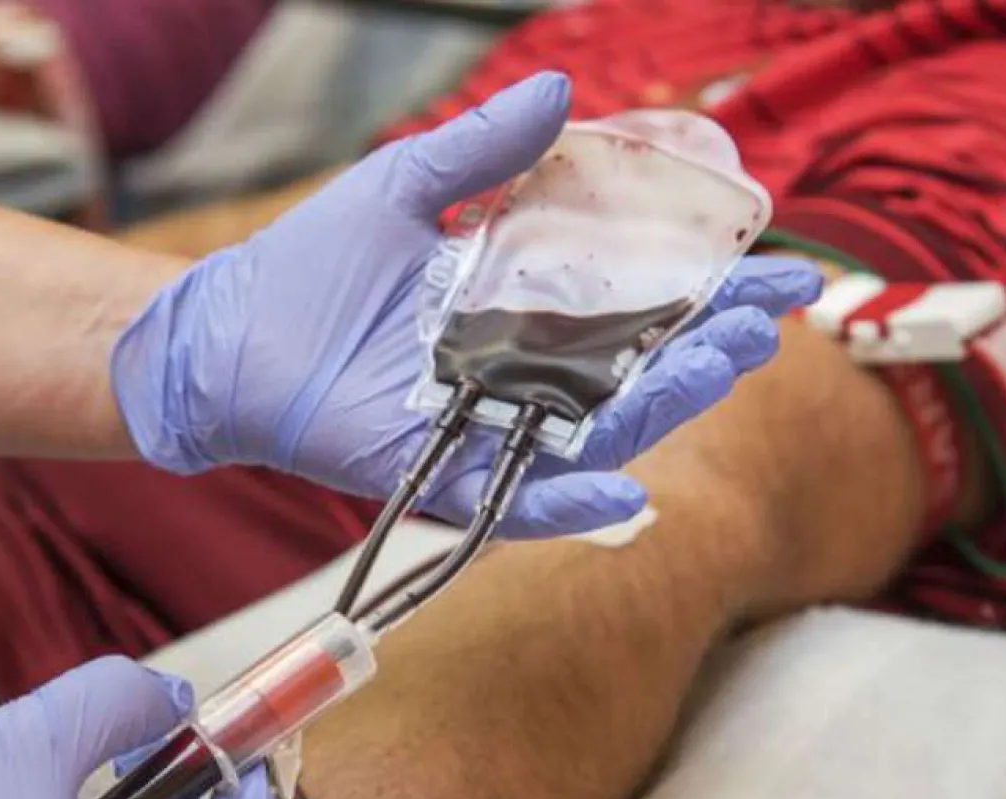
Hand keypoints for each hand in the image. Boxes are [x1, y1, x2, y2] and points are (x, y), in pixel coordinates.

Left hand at [113, 71, 821, 537]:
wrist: (226, 330)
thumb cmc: (311, 263)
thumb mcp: (406, 186)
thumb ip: (482, 149)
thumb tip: (563, 90)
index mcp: (523, 305)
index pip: (637, 299)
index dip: (710, 287)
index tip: (779, 269)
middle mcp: (519, 369)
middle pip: (634, 369)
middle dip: (708, 348)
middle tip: (767, 322)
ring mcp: (484, 425)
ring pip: (592, 429)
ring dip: (662, 406)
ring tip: (726, 365)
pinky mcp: (439, 472)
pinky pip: (514, 496)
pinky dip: (566, 499)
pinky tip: (626, 490)